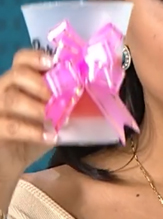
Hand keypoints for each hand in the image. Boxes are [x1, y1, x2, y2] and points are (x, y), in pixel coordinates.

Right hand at [0, 50, 56, 177]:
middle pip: (17, 74)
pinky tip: (50, 136)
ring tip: (56, 119)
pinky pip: (10, 126)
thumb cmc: (35, 132)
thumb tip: (97, 91)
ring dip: (39, 108)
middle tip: (58, 98)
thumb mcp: (54, 113)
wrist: (10, 161)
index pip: (22, 59)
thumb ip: (67, 100)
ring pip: (11, 98)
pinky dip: (32, 131)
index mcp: (19, 80)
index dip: (37, 57)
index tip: (54, 64)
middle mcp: (4, 89)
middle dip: (42, 84)